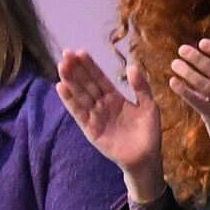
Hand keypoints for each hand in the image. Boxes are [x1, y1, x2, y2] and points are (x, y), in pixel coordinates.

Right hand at [56, 45, 158, 177]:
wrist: (146, 158)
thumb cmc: (148, 132)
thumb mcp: (148, 106)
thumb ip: (141, 87)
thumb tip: (132, 67)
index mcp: (115, 98)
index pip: (100, 78)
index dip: (90, 66)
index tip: (80, 51)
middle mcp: (102, 105)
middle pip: (87, 84)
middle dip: (76, 69)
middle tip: (65, 53)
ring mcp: (95, 117)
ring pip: (81, 95)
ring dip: (70, 81)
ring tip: (62, 66)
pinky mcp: (90, 130)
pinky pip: (79, 113)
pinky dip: (70, 101)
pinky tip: (61, 87)